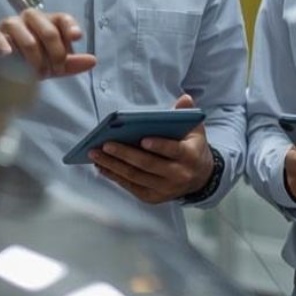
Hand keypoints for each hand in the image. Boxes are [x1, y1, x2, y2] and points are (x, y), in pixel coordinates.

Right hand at [0, 8, 96, 78]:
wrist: (0, 71)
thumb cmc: (30, 62)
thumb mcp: (53, 65)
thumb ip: (71, 63)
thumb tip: (93, 61)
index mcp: (47, 22)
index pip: (62, 19)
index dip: (70, 27)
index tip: (76, 38)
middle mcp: (30, 19)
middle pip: (46, 28)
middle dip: (55, 52)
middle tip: (55, 71)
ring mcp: (10, 26)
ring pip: (24, 32)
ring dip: (34, 55)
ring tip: (37, 73)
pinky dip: (3, 44)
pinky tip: (8, 53)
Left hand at [91, 94, 213, 203]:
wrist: (199, 178)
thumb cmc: (191, 148)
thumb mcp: (195, 130)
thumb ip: (187, 113)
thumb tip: (185, 99)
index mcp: (190, 156)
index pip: (174, 150)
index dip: (159, 146)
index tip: (142, 139)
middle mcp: (178, 175)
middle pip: (148, 164)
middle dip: (125, 154)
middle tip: (106, 144)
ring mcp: (165, 189)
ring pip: (136, 177)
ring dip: (113, 166)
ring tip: (95, 154)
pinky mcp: (153, 197)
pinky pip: (131, 186)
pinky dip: (115, 176)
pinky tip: (102, 166)